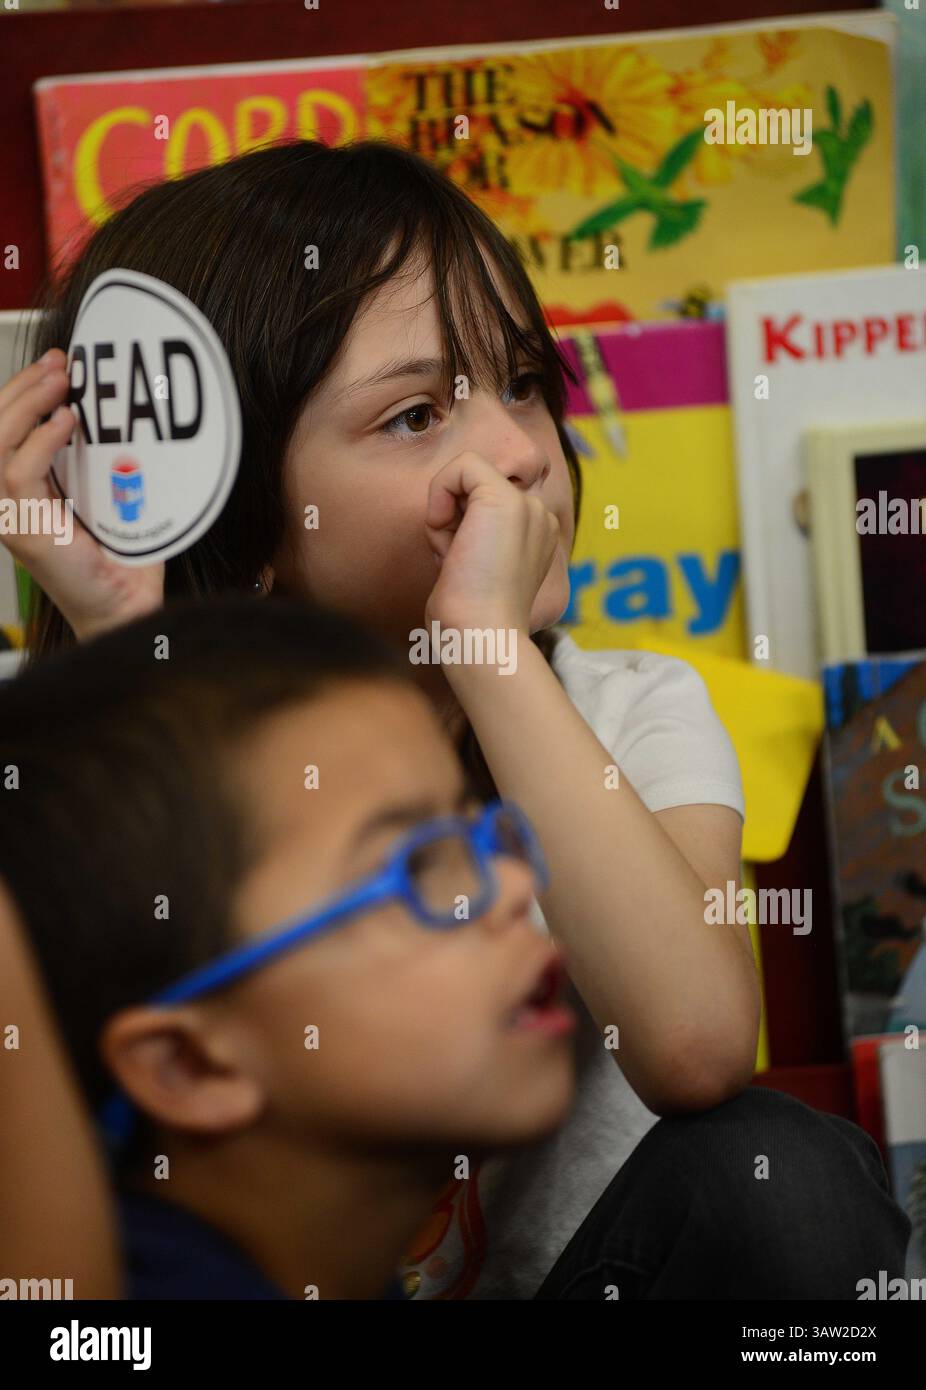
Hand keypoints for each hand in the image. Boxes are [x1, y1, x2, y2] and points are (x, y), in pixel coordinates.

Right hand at [0, 349, 163, 639]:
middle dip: (22, 387)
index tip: (56, 363)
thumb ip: (98, 459)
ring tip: (59, 382)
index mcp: (22, 490)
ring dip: (26, 405)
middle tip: (58, 364)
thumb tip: (115, 412)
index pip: (3, 429)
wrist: (127, 607)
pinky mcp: (26, 532)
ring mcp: (11, 517)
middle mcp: (7, 502)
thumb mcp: (106, 494)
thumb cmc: (120, 557)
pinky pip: (18, 475)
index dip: (22, 390)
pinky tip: (66, 422)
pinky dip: (40, 442)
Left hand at [423, 451, 560, 633]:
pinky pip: (462, 464)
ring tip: (457, 558)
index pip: (486, 504)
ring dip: (446, 518)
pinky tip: (445, 532)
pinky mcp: (505, 499)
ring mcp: (528, 506)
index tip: (463, 567)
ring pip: (466, 479)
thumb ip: (471, 541)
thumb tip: (447, 519)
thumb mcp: (474, 571)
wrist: (481, 637)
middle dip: (452, 523)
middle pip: (474, 490)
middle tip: (458, 564)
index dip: (461, 530)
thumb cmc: (470, 621)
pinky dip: (440, 492)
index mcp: (538, 536)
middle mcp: (540, 517)